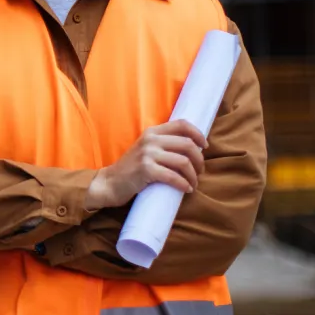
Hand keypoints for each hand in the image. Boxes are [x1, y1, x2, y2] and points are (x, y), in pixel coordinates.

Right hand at [86, 120, 207, 210]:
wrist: (110, 183)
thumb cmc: (131, 169)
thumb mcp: (145, 150)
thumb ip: (162, 145)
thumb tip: (192, 149)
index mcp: (152, 132)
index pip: (182, 124)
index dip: (198, 134)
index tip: (205, 147)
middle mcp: (150, 140)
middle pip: (187, 145)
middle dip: (199, 160)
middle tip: (200, 171)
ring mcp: (147, 154)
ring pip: (183, 161)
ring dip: (194, 175)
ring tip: (193, 183)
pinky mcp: (145, 170)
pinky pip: (173, 176)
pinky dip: (184, 184)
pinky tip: (187, 189)